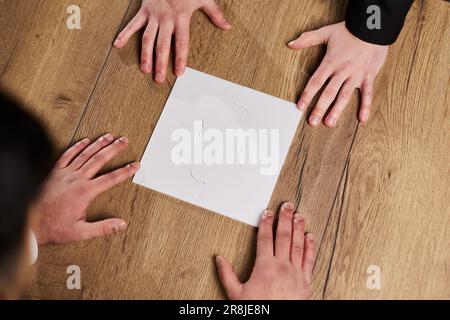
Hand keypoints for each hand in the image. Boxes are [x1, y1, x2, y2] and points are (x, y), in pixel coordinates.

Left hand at [32, 134, 139, 244]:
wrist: (30, 223)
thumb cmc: (53, 228)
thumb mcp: (81, 232)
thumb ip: (103, 228)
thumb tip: (121, 224)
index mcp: (85, 192)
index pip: (111, 178)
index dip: (125, 171)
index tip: (135, 165)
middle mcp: (76, 179)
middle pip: (99, 159)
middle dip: (114, 149)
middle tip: (124, 141)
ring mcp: (65, 174)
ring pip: (85, 154)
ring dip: (98, 144)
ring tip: (109, 136)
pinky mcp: (54, 172)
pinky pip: (67, 155)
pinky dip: (77, 146)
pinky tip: (85, 141)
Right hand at [114, 0, 230, 82]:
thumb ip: (215, 13)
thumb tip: (227, 27)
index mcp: (181, 18)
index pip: (181, 43)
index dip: (179, 58)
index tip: (178, 73)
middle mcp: (166, 19)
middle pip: (162, 45)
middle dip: (160, 63)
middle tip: (159, 79)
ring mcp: (153, 15)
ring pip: (147, 38)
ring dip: (145, 55)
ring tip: (144, 69)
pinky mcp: (143, 10)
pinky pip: (132, 24)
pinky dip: (124, 34)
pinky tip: (117, 45)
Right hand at [216, 202, 315, 299]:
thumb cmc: (258, 309)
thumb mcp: (236, 294)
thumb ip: (227, 275)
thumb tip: (219, 259)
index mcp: (264, 266)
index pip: (265, 238)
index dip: (266, 222)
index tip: (267, 212)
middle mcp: (282, 266)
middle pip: (283, 236)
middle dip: (285, 218)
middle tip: (287, 205)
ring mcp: (295, 273)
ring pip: (298, 244)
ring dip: (299, 228)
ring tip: (299, 215)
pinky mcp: (306, 282)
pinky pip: (309, 260)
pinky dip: (310, 247)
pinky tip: (310, 237)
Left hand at [289, 22, 387, 126]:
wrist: (373, 26)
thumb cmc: (349, 30)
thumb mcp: (326, 32)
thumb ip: (307, 39)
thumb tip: (290, 44)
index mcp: (330, 62)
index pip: (315, 81)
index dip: (307, 95)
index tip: (300, 107)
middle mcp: (342, 71)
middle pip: (328, 92)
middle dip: (319, 108)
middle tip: (313, 122)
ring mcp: (356, 75)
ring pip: (344, 95)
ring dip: (337, 110)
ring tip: (329, 123)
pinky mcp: (368, 76)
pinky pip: (368, 93)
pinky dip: (366, 106)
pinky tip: (362, 119)